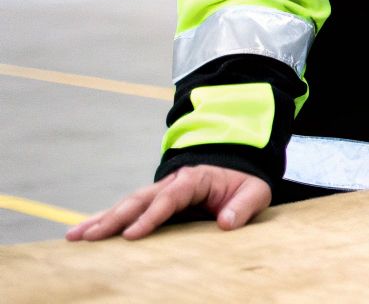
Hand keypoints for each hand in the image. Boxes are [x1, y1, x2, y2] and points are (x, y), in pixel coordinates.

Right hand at [65, 165, 271, 241]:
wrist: (239, 169)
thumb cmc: (245, 184)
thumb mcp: (255, 192)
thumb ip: (243, 207)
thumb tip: (226, 223)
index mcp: (195, 180)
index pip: (169, 198)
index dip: (150, 217)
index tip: (131, 236)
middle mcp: (172, 183)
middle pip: (139, 200)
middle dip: (113, 218)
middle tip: (88, 237)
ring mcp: (160, 190)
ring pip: (127, 204)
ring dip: (101, 219)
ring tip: (75, 237)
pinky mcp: (155, 200)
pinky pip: (128, 209)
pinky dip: (105, 219)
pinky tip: (84, 231)